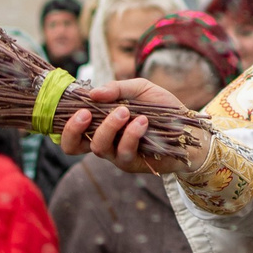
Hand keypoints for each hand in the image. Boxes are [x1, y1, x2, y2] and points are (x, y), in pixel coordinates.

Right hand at [60, 78, 206, 176]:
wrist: (189, 127)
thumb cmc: (161, 108)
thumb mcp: (139, 89)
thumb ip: (116, 89)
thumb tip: (93, 93)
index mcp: (98, 123)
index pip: (70, 128)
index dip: (63, 121)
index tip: (74, 105)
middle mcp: (103, 141)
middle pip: (72, 145)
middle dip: (73, 129)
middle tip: (86, 113)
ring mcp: (116, 154)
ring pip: (98, 147)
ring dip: (108, 127)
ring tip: (125, 111)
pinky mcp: (132, 164)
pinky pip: (124, 151)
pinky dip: (131, 134)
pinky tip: (142, 121)